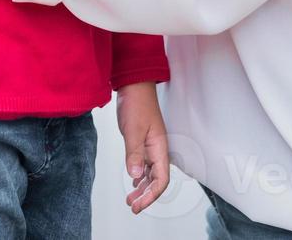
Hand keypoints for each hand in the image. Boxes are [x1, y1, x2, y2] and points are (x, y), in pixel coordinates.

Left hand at [115, 82, 170, 213]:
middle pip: (156, 180)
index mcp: (159, 148)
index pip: (161, 180)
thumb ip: (134, 153)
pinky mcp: (142, 141)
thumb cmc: (137, 103)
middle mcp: (157, 150)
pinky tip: (133, 181)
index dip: (151, 195)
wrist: (134, 85)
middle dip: (145, 196)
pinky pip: (144, 164)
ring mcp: (150, 146)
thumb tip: (136, 176)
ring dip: (141, 188)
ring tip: (130, 199)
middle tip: (133, 207)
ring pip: (150, 174)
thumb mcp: (133, 130)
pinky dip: (139, 176)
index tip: (139, 205)